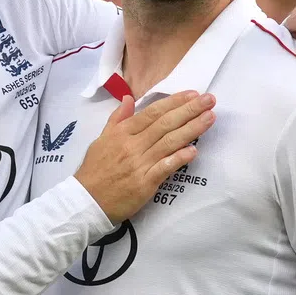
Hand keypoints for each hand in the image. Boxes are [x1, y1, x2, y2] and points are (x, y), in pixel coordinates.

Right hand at [74, 91, 214, 222]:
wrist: (86, 201)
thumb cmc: (94, 170)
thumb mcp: (101, 139)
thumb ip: (117, 119)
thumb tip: (129, 99)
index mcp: (122, 133)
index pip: (152, 113)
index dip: (174, 102)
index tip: (192, 94)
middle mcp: (132, 145)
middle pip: (165, 124)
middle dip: (189, 110)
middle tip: (209, 100)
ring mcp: (139, 164)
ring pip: (168, 143)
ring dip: (191, 130)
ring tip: (209, 118)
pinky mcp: (144, 184)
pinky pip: (164, 168)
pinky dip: (179, 158)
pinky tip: (194, 151)